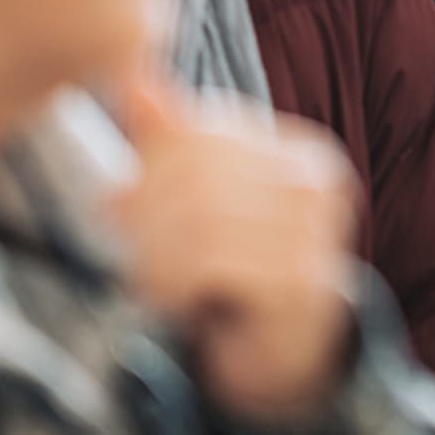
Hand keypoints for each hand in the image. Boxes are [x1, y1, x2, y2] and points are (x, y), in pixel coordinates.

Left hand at [108, 75, 359, 427]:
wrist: (283, 356)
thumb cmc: (238, 270)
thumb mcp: (203, 197)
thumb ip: (174, 139)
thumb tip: (136, 77)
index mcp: (300, 151)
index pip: (206, 130)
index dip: (149, 162)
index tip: (115, 201)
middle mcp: (319, 186)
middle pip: (200, 173)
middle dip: (144, 209)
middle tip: (117, 236)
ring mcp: (319, 236)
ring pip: (201, 220)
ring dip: (153, 252)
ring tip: (142, 274)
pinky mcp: (302, 285)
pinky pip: (213, 265)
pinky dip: (173, 282)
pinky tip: (168, 298)